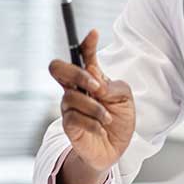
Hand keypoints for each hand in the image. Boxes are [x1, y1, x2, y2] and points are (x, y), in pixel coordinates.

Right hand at [48, 29, 134, 171]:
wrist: (115, 150)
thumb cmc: (119, 121)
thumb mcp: (125, 99)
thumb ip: (112, 86)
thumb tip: (95, 78)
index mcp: (90, 78)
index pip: (83, 56)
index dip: (86, 43)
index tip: (94, 33)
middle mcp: (75, 89)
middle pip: (58, 68)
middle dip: (76, 73)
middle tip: (96, 86)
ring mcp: (69, 106)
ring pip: (72, 97)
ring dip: (95, 108)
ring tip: (107, 119)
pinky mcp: (68, 125)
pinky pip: (75, 118)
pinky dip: (93, 124)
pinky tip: (101, 129)